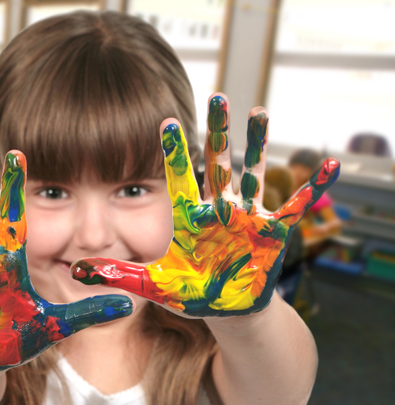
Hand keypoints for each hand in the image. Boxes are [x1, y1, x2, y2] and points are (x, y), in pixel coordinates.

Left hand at [71, 94, 339, 316]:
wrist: (225, 309)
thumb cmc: (190, 293)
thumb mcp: (152, 284)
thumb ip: (116, 275)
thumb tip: (74, 272)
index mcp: (188, 218)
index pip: (178, 178)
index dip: (172, 152)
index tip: (164, 121)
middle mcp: (218, 210)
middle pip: (217, 163)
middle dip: (217, 130)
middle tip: (216, 95)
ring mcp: (247, 217)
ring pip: (253, 173)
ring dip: (257, 144)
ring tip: (259, 110)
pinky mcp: (273, 232)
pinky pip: (296, 206)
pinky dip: (314, 187)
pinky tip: (329, 165)